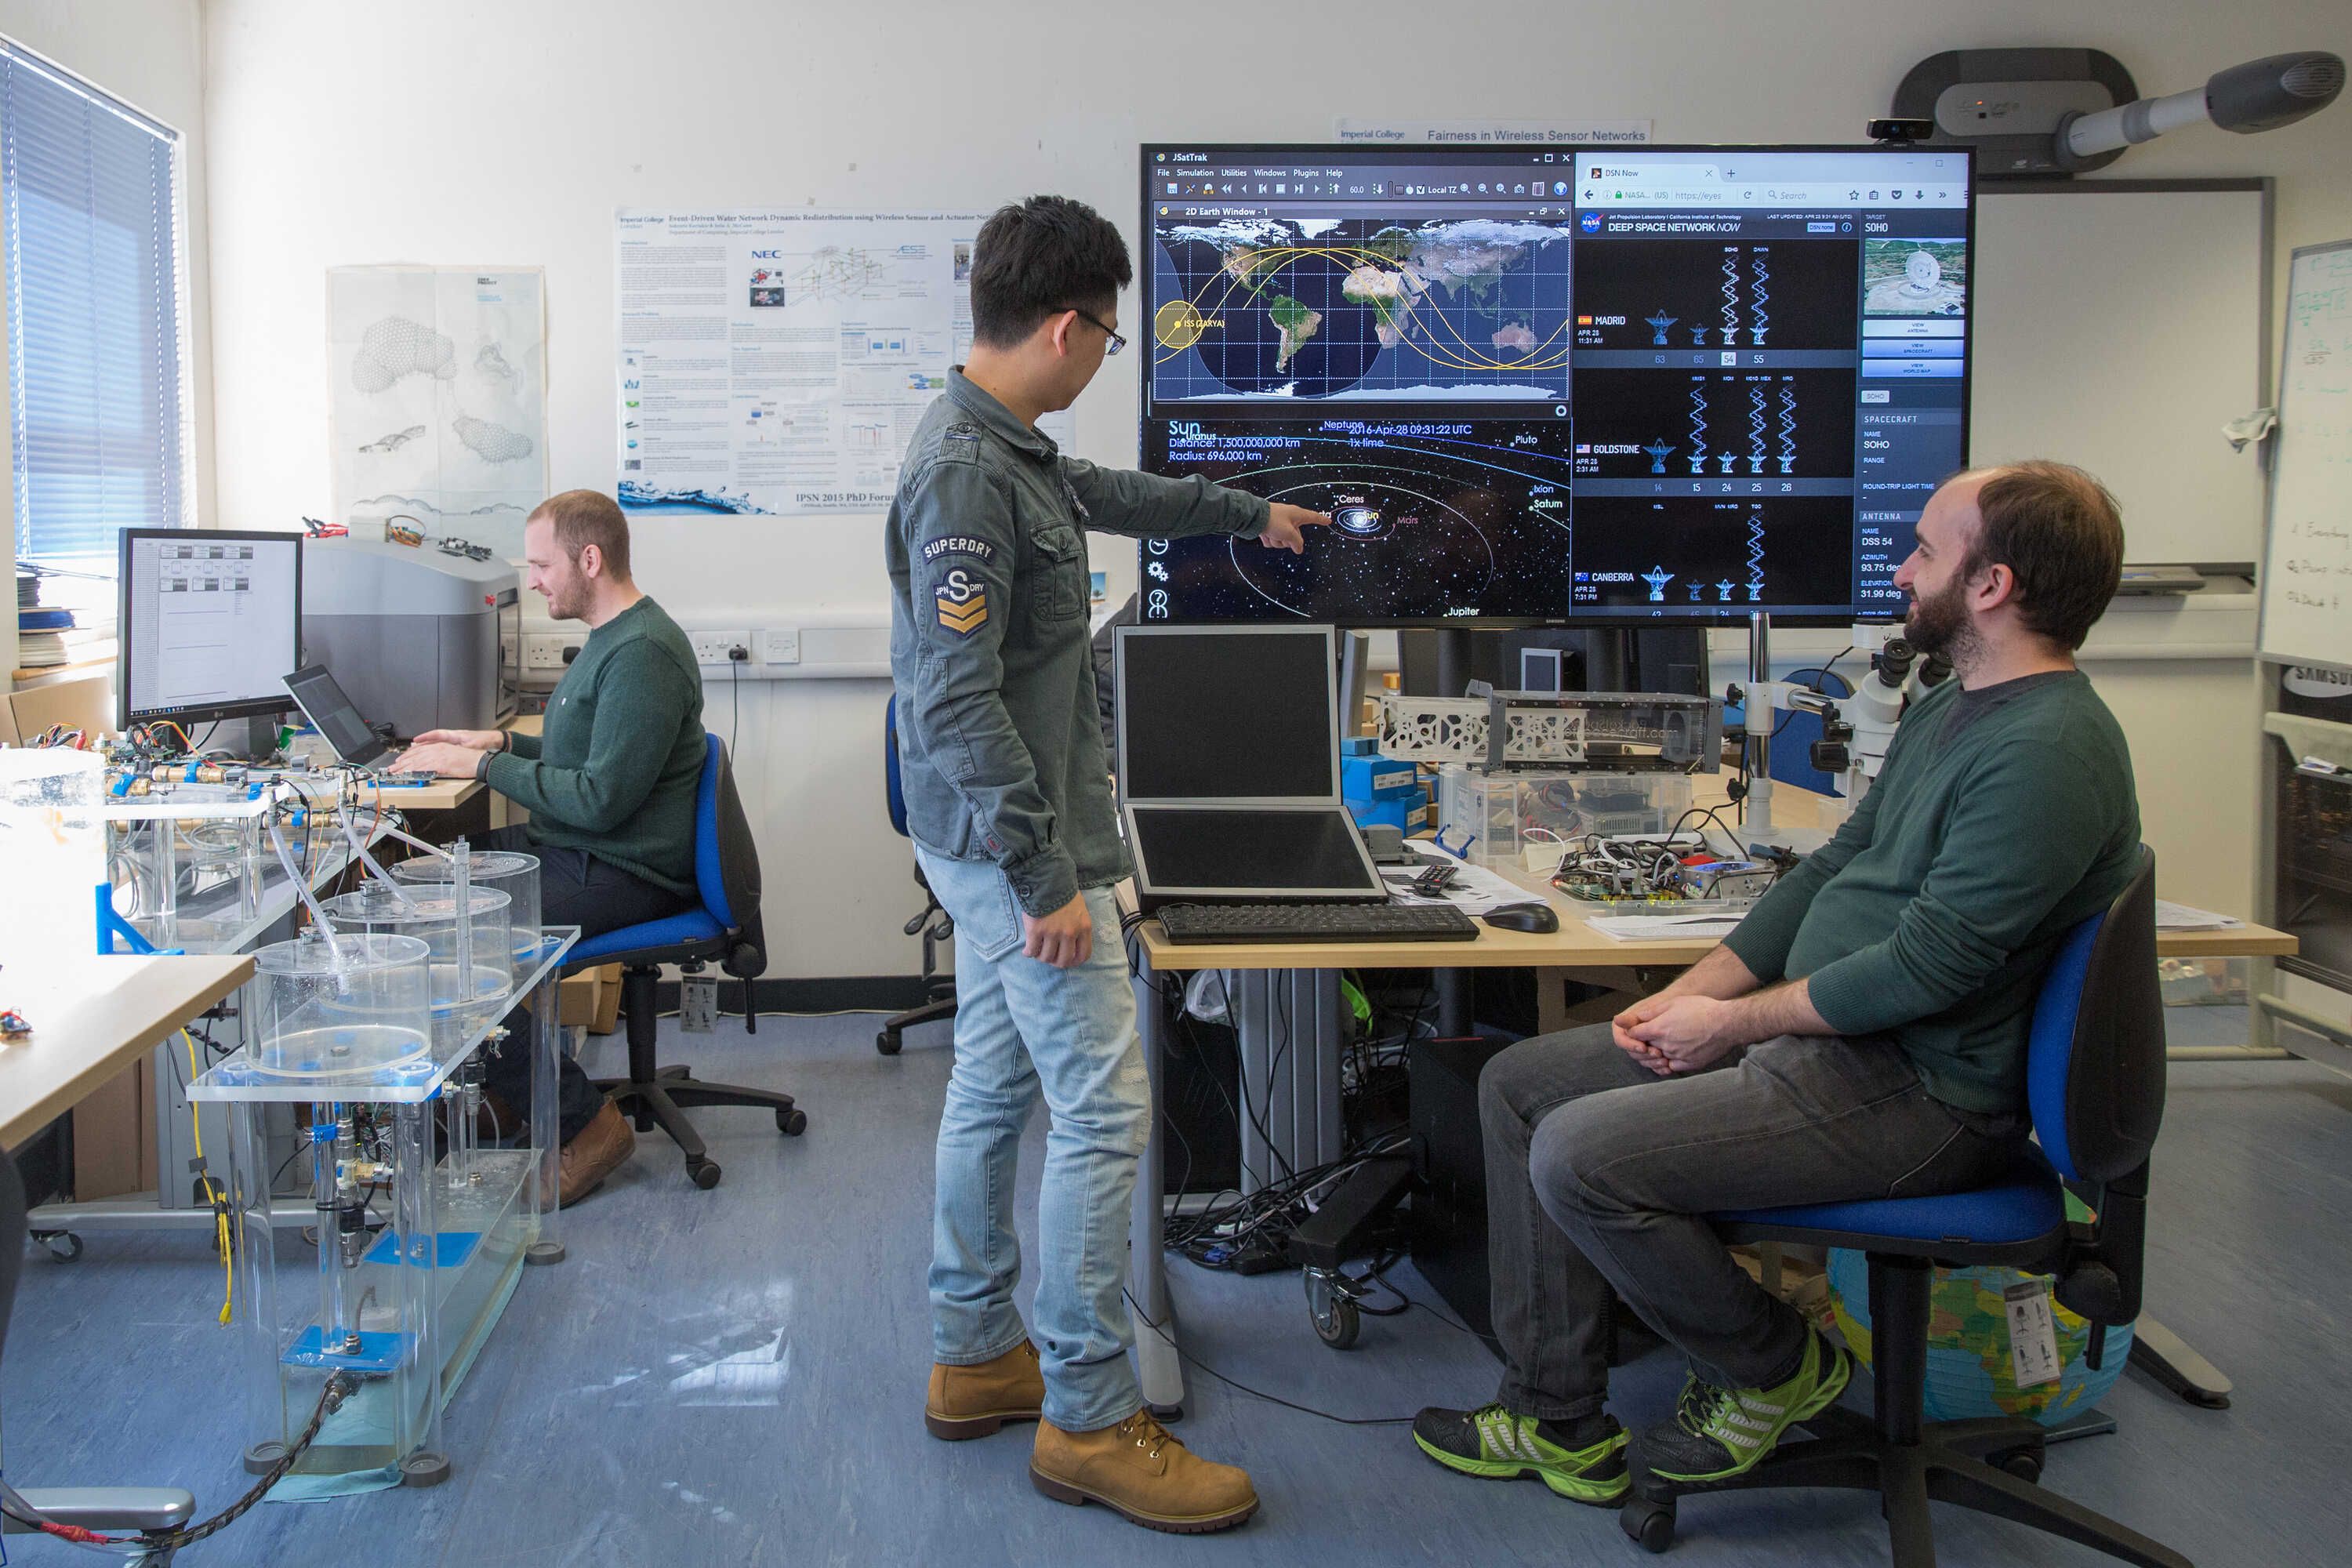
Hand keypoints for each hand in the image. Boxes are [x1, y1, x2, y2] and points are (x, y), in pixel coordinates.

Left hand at [391, 742, 485, 778]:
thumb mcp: (453, 756)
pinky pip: (424, 767)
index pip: (420, 749)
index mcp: (441, 745)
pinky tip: (407, 774)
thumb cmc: (471, 760)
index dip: (408, 755)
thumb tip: (433, 765)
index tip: (400, 760)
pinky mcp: (441, 762)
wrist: (480, 761)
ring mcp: (439, 755)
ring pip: (417, 761)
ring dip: (404, 767)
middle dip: (402, 762)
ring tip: (395, 773)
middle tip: (393, 768)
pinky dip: (414, 771)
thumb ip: (442, 758)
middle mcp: (438, 748)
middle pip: (415, 754)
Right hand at [1021, 893, 1093, 968]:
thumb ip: (1078, 926)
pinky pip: (1032, 950)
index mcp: (1084, 927)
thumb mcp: (1079, 908)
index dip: (1075, 961)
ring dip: (1041, 957)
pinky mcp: (1036, 931)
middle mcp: (1070, 933)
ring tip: (1038, 951)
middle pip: (1064, 960)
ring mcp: (1052, 933)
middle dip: (1056, 962)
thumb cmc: (1063, 891)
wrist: (1046, 878)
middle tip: (1050, 958)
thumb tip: (1072, 942)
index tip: (1068, 961)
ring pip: (1046, 957)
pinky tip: (1027, 950)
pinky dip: (1028, 953)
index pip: (1084, 954)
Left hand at [1257, 504, 1330, 553]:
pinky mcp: (1269, 527)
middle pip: (1295, 536)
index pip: (1313, 517)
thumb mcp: (1289, 533)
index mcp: (1297, 514)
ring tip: (1271, 533)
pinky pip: (1272, 540)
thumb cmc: (1272, 520)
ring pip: (1282, 540)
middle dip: (1287, 540)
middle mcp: (1289, 518)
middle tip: (1280, 535)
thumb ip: (1297, 543)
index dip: (1321, 520)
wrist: (1252, 517)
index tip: (1328, 521)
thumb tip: (1299, 549)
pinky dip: (1268, 540)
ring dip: (1276, 541)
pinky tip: (1264, 534)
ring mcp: (1278, 523)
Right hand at [1612, 994, 1674, 1075]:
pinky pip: (1652, 1065)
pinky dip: (1659, 1068)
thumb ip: (1631, 1018)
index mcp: (1626, 1027)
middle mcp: (1632, 1038)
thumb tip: (1617, 1019)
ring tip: (1666, 1061)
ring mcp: (1642, 1047)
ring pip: (1642, 1060)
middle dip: (1644, 1055)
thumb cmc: (1663, 1005)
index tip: (1643, 1046)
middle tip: (1658, 1053)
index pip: (1621, 1040)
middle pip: (1631, 1053)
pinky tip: (1668, 1067)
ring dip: (1652, 1063)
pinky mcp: (1653, 1054)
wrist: (1681, 1008)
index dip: (1630, 1045)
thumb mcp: (1647, 1010)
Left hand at [1625, 995, 1742, 1075]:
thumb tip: (1637, 1016)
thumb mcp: (1675, 1002)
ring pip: (1659, 1058)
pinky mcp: (1690, 1064)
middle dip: (1647, 1041)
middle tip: (1656, 1034)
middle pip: (1646, 1046)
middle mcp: (1665, 1045)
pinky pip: (1673, 1067)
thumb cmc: (1702, 1009)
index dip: (1635, 1031)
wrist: (1727, 1023)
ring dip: (1660, 1051)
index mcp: (1659, 1028)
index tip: (1639, 1029)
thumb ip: (1653, 1011)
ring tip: (1671, 1041)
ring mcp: (1677, 1056)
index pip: (1634, 1034)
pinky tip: (1677, 1053)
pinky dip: (1671, 1062)